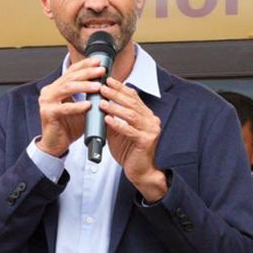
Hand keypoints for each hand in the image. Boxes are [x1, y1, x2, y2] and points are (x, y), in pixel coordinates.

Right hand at [36, 58, 105, 156]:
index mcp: (56, 87)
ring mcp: (46, 102)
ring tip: (98, 86)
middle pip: (70, 77)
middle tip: (101, 71)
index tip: (98, 62)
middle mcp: (49, 91)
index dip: (85, 65)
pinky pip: (64, 108)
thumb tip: (107, 87)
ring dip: (84, 86)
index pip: (71, 71)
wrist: (56, 144)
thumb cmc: (68, 126)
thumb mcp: (81, 108)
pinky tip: (88, 105)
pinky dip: (77, 106)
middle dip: (87, 73)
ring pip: (67, 88)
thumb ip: (89, 97)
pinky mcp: (47, 113)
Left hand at [100, 78, 167, 201]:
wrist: (140, 172)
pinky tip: (107, 120)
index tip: (108, 80)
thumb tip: (101, 105)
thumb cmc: (130, 152)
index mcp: (146, 115)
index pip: (133, 97)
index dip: (121, 88)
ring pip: (131, 115)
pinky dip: (117, 124)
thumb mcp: (119, 132)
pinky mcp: (146, 141)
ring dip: (115, 107)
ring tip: (102, 102)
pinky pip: (130, 130)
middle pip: (132, 103)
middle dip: (116, 94)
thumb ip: (113, 119)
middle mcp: (151, 120)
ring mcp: (151, 130)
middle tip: (102, 87)